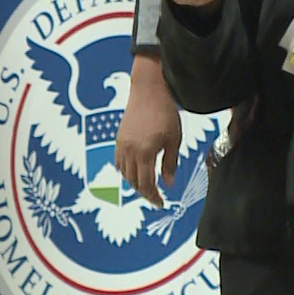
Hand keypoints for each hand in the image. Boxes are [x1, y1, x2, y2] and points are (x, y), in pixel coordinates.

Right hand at [116, 55, 182, 207]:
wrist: (149, 91)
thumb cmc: (165, 112)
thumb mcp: (174, 140)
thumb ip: (170, 163)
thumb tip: (169, 183)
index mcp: (145, 152)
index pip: (146, 184)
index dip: (154, 197)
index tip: (161, 203)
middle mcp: (130, 150)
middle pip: (134, 182)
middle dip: (145, 192)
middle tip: (156, 196)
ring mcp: (122, 145)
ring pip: (125, 174)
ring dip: (135, 182)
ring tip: (148, 184)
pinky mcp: (119, 139)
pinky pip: (119, 162)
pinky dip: (126, 171)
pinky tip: (135, 170)